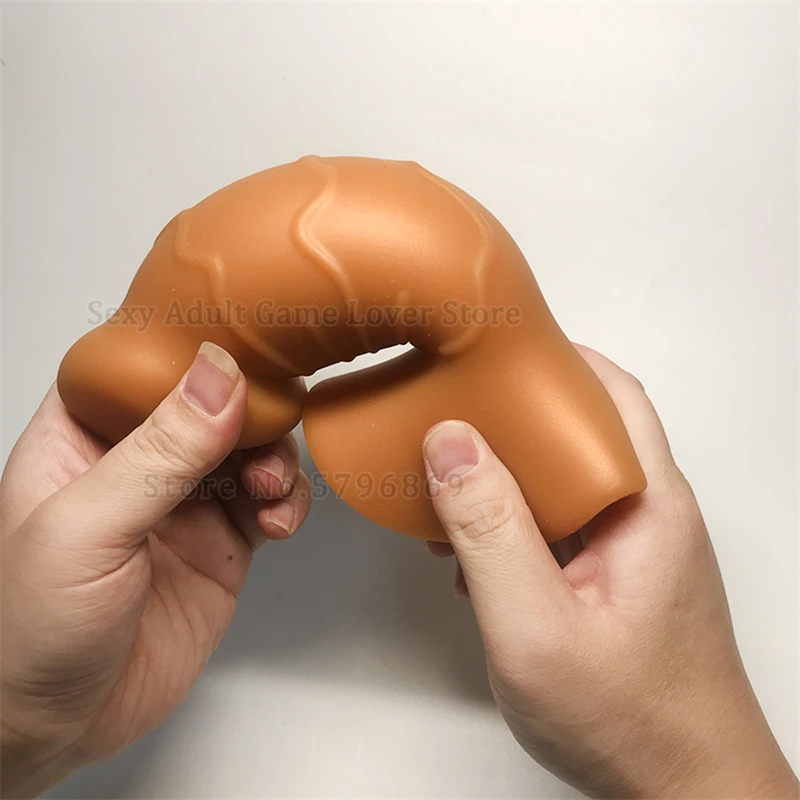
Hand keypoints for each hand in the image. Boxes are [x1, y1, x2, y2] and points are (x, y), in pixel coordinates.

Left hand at [0, 342, 310, 798]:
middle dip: (250, 411)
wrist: (63, 725)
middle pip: (211, 403)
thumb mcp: (89, 528)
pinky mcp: (223, 544)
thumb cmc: (33, 626)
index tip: (244, 336)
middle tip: (269, 430)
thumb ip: (159, 452)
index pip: (139, 365)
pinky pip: (270, 503)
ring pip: (250, 450)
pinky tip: (278, 523)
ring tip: (272, 490)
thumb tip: (219, 372)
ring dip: (277, 458)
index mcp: (84, 437)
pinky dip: (288, 504)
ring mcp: (185, 503)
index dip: (189, 345)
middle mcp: (139, 462)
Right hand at [422, 345, 797, 798]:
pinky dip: (516, 521)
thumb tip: (449, 442)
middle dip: (514, 418)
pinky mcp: (616, 577)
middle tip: (450, 416)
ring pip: (565, 480)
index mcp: (648, 504)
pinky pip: (561, 524)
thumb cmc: (626, 720)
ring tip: (448, 491)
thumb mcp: (535, 626)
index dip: (555, 361)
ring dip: (507, 477)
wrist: (683, 795)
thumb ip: (490, 532)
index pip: (612, 396)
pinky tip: (474, 552)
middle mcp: (649, 513)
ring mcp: (634, 547)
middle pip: (582, 432)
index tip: (491, 352)